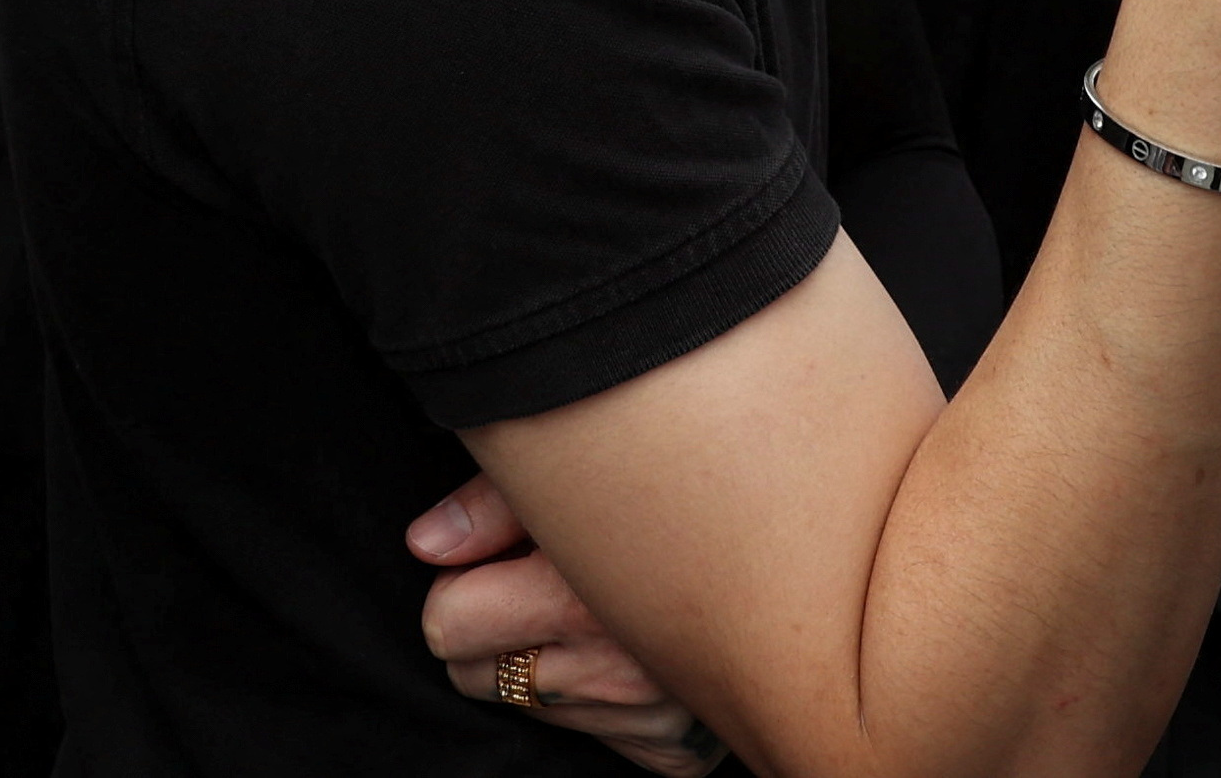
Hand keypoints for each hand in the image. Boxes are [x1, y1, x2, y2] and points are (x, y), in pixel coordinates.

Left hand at [409, 479, 721, 775]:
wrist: (797, 541)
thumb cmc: (666, 487)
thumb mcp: (575, 471)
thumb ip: (490, 507)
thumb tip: (423, 546)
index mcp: (584, 598)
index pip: (447, 625)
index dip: (459, 587)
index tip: (492, 563)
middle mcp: (618, 671)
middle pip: (474, 675)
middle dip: (489, 629)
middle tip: (536, 583)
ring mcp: (650, 720)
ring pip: (528, 707)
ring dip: (543, 662)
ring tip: (592, 606)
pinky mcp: (676, 751)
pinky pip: (592, 740)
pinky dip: (596, 699)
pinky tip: (628, 647)